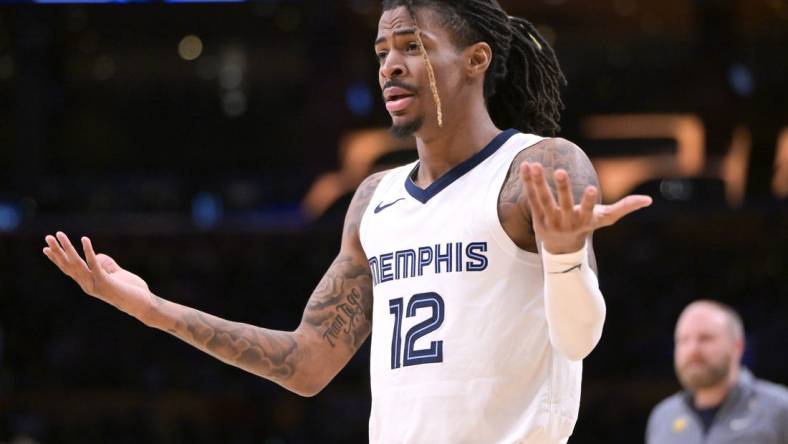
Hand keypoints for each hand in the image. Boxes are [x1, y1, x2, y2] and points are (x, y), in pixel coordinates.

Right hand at [43, 232, 154, 320]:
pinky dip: (89, 251)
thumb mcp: (115, 274)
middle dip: (57, 251)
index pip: (69, 270)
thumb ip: (105, 264)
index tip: (45, 248)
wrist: (143, 304)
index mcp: (88, 283)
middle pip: (68, 265)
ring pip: (77, 263)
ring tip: (59, 234)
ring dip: (67, 248)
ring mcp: (95, 284)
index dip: (57, 259)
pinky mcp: (105, 282)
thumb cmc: (131, 290)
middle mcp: (87, 285)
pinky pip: (94, 264)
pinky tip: (84, 239)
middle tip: (48, 237)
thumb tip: (96, 255)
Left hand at [520, 162, 651, 253]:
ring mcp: (550, 219)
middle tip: (560, 171)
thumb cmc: (586, 226)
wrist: (561, 247)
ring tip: (535, 164)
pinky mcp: (536, 216)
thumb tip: (649, 200)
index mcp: (584, 220)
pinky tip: (526, 166)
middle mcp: (566, 221)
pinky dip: (528, 182)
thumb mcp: (605, 218)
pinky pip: (531, 197)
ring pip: (543, 199)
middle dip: (562, 188)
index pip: (587, 210)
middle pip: (563, 204)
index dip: (589, 201)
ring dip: (539, 182)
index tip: (592, 188)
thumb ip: (625, 207)